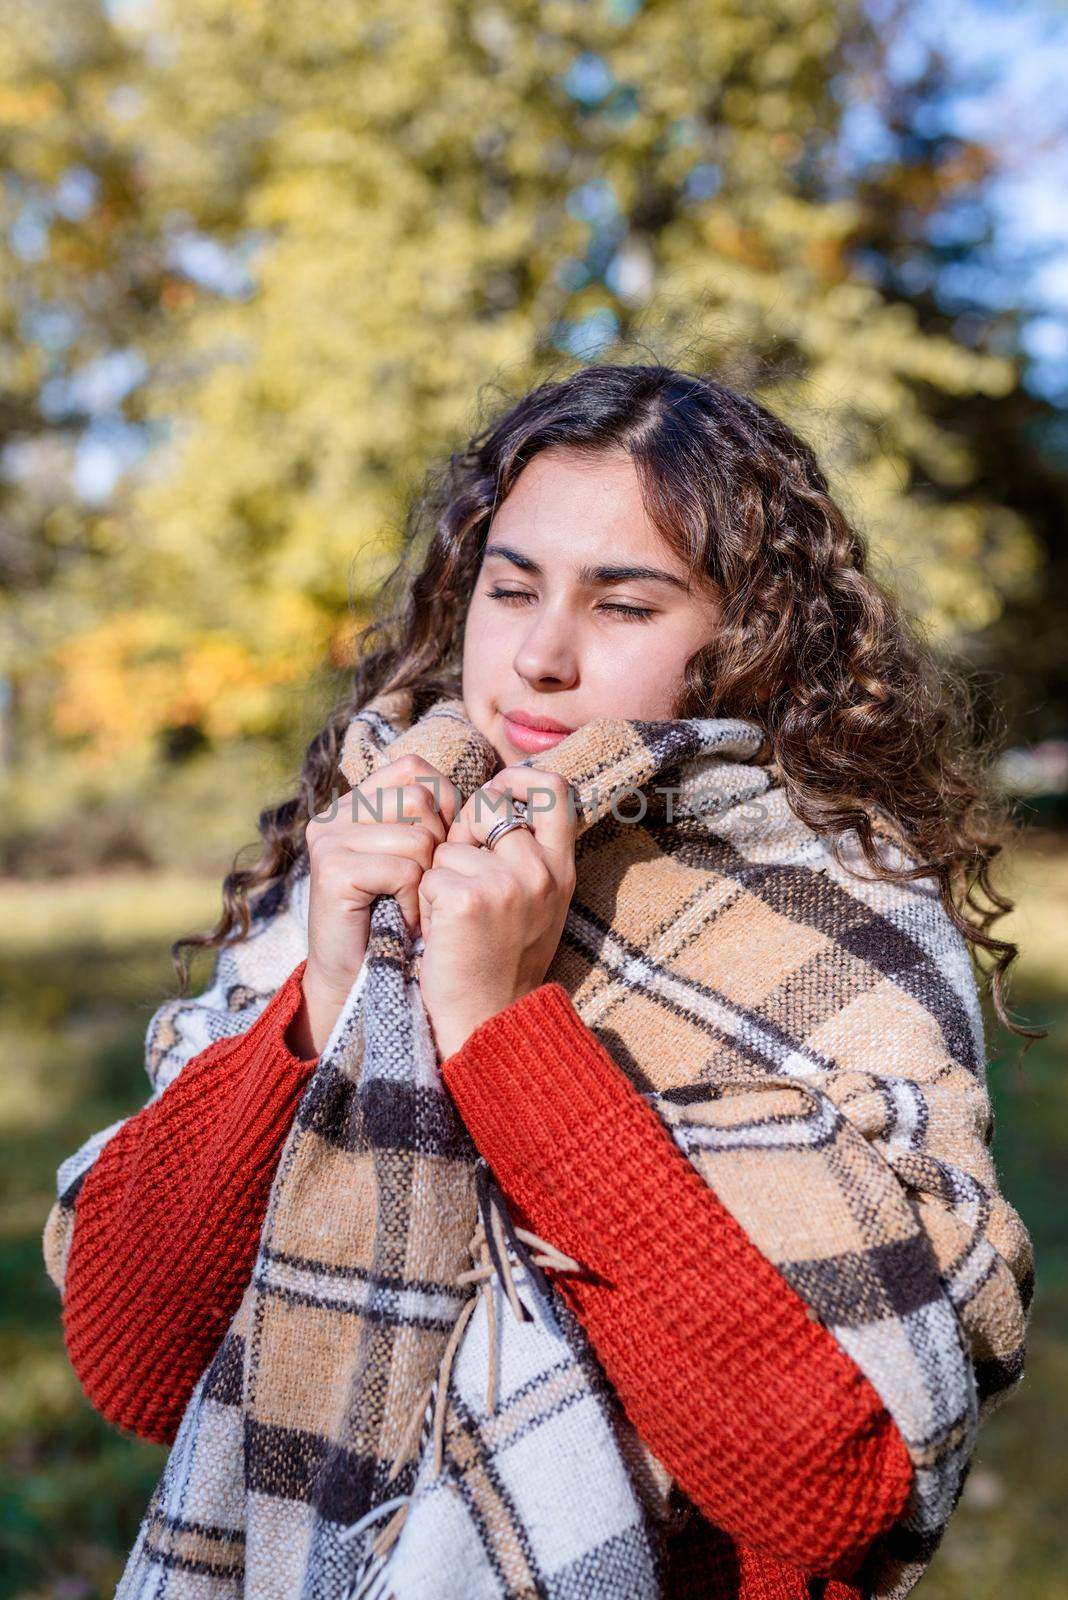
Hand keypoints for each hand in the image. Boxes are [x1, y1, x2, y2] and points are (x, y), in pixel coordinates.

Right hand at [287, 754, 458, 1057]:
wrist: (363, 983)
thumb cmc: (401, 920)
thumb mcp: (421, 859)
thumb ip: (436, 818)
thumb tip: (493, 792)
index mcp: (355, 802)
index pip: (415, 769)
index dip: (445, 803)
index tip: (443, 847)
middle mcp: (336, 813)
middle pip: (420, 798)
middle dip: (439, 846)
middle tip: (424, 886)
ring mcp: (329, 838)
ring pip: (418, 836)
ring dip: (428, 880)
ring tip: (410, 906)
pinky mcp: (332, 869)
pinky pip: (404, 869)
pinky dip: (413, 902)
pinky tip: (400, 920)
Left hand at [417, 768, 578, 1060]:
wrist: (489, 1018)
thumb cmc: (503, 960)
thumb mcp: (537, 902)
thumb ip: (526, 854)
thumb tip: (493, 799)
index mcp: (561, 868)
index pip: (553, 790)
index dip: (519, 778)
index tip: (498, 789)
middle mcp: (540, 870)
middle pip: (490, 803)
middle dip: (464, 827)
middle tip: (460, 869)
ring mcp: (507, 883)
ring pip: (451, 844)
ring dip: (441, 874)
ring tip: (455, 916)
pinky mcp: (468, 899)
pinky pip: (430, 874)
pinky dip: (427, 900)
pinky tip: (442, 931)